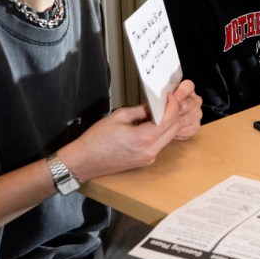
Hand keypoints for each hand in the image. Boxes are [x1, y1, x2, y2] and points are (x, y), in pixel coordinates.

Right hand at [60, 80, 200, 180]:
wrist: (85, 161)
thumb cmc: (96, 141)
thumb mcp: (119, 116)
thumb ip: (140, 110)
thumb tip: (153, 105)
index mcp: (145, 138)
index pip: (170, 119)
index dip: (173, 105)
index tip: (170, 97)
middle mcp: (150, 151)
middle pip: (174, 129)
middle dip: (173, 113)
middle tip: (166, 102)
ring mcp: (149, 158)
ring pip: (169, 137)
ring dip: (167, 123)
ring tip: (156, 113)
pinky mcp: (146, 161)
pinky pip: (160, 144)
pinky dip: (159, 133)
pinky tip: (150, 125)